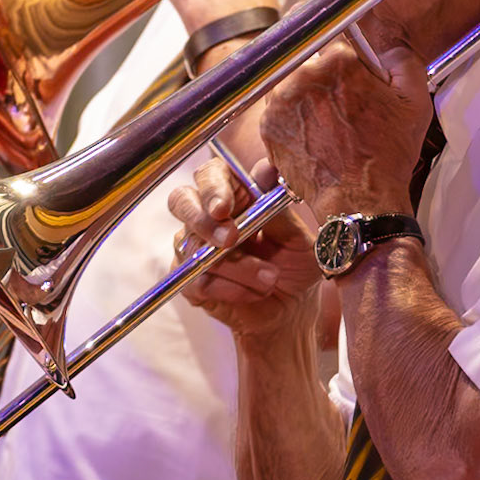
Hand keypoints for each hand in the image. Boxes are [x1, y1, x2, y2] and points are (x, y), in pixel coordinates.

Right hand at [168, 157, 320, 340]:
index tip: (222, 208)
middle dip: (202, 221)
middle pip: (181, 201)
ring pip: (197, 248)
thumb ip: (279, 207)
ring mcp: (194, 248)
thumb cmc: (296, 265)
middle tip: (229, 240)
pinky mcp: (190, 280)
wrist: (292, 308)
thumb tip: (268, 170)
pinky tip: (254, 293)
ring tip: (270, 279)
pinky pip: (199, 281)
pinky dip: (233, 289)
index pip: (212, 175)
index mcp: (237, 194)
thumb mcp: (298, 237)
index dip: (212, 187)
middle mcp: (209, 216)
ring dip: (239, 267)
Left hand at [259, 38, 433, 225]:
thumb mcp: (414, 101)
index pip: (336, 44)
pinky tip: (313, 135)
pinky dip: (292, 120)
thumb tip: (388, 48)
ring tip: (328, 123)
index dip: (348, 65)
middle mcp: (303, 76)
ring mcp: (281, 101)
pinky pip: (278, 111)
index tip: (351, 79)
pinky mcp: (268, 125)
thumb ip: (402, 61)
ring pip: (292, 85)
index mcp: (338, 62)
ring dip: (305, 97)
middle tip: (342, 106)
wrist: (359, 199)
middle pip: (311, 63)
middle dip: (325, 80)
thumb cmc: (387, 155)